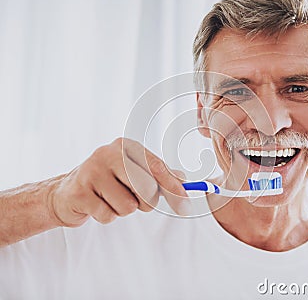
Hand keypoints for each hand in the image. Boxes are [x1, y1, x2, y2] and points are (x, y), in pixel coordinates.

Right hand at [48, 138, 187, 226]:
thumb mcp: (133, 173)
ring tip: (111, 200)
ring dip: (123, 210)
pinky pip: (108, 215)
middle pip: (145, 187)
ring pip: (128, 206)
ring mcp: (91, 172)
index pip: (156, 166)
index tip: (184, 200)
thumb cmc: (108, 182)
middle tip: (135, 200)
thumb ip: (158, 175)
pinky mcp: (79, 192)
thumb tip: (183, 180)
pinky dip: (107, 216)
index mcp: (125, 147)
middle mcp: (107, 154)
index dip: (172, 185)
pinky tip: (97, 205)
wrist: (67, 193)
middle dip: (145, 202)